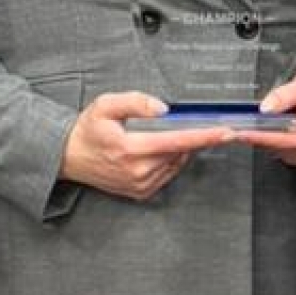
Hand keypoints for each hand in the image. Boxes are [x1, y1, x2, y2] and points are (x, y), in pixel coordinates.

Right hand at [58, 91, 232, 201]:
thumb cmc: (88, 131)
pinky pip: (168, 173)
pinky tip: (154, 150)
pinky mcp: (142, 192)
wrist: (70, 158)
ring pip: (176, 162)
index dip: (204, 137)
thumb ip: (135, 102)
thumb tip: (163, 108)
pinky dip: (169, 160)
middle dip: (190, 137)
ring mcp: (141, 184)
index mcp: (130, 148)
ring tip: (157, 136)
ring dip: (178, 148)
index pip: (177, 141)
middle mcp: (138, 170)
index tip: (225, 133)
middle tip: (184, 124)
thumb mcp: (105, 105)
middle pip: (180, 151)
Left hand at [238, 68, 295, 169]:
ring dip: (260, 137)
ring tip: (248, 123)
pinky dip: (267, 139)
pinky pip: (277, 150)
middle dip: (256, 135)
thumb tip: (265, 108)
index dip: (260, 135)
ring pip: (274, 150)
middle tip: (232, 127)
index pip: (285, 140)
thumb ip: (286, 95)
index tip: (240, 132)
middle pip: (277, 147)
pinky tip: (264, 128)